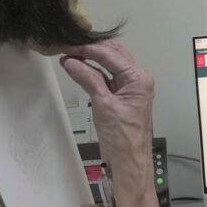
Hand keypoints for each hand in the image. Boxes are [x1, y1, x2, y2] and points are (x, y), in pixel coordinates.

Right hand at [61, 40, 154, 190]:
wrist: (129, 161)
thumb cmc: (123, 138)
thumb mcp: (103, 105)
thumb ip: (88, 79)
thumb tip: (71, 61)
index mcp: (139, 78)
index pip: (110, 54)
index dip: (88, 49)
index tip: (68, 46)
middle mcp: (138, 79)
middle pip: (113, 53)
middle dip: (90, 49)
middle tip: (68, 48)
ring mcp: (131, 86)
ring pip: (110, 63)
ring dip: (91, 58)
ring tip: (69, 56)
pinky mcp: (122, 95)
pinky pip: (107, 76)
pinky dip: (93, 71)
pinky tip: (78, 68)